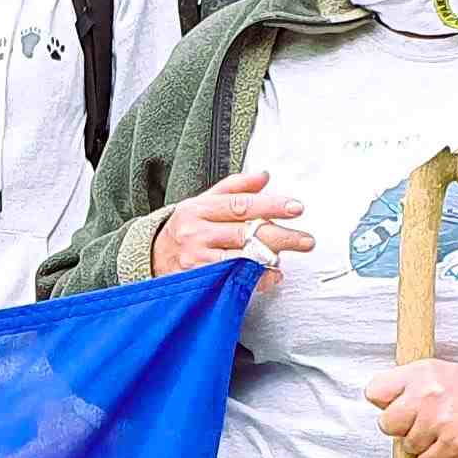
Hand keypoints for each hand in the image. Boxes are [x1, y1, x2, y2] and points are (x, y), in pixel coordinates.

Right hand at [151, 172, 313, 275]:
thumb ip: (234, 188)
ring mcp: (197, 259)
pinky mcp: (198, 280)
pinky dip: (257, 279)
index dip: (270, 206)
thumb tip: (264, 176)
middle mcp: (197, 233)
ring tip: (286, 256)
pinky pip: (234, 280)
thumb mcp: (203, 201)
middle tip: (306, 240)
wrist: (151, 256)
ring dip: (269, 259)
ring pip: (240, 259)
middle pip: (245, 234)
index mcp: (199, 209)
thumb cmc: (185, 227)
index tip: (295, 208)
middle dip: (280, 236)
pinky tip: (272, 275)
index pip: (240, 205)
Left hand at [364, 359, 457, 457]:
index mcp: (422, 372)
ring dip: (423, 443)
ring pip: (408, 445)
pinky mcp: (454, 444)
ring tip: (445, 429)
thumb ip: (409, 385)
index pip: (375, 391)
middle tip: (423, 421)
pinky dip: (438, 457)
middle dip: (402, 427)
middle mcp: (428, 394)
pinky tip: (453, 442)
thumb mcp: (440, 372)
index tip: (397, 405)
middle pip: (387, 424)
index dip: (384, 402)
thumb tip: (381, 405)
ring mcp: (441, 421)